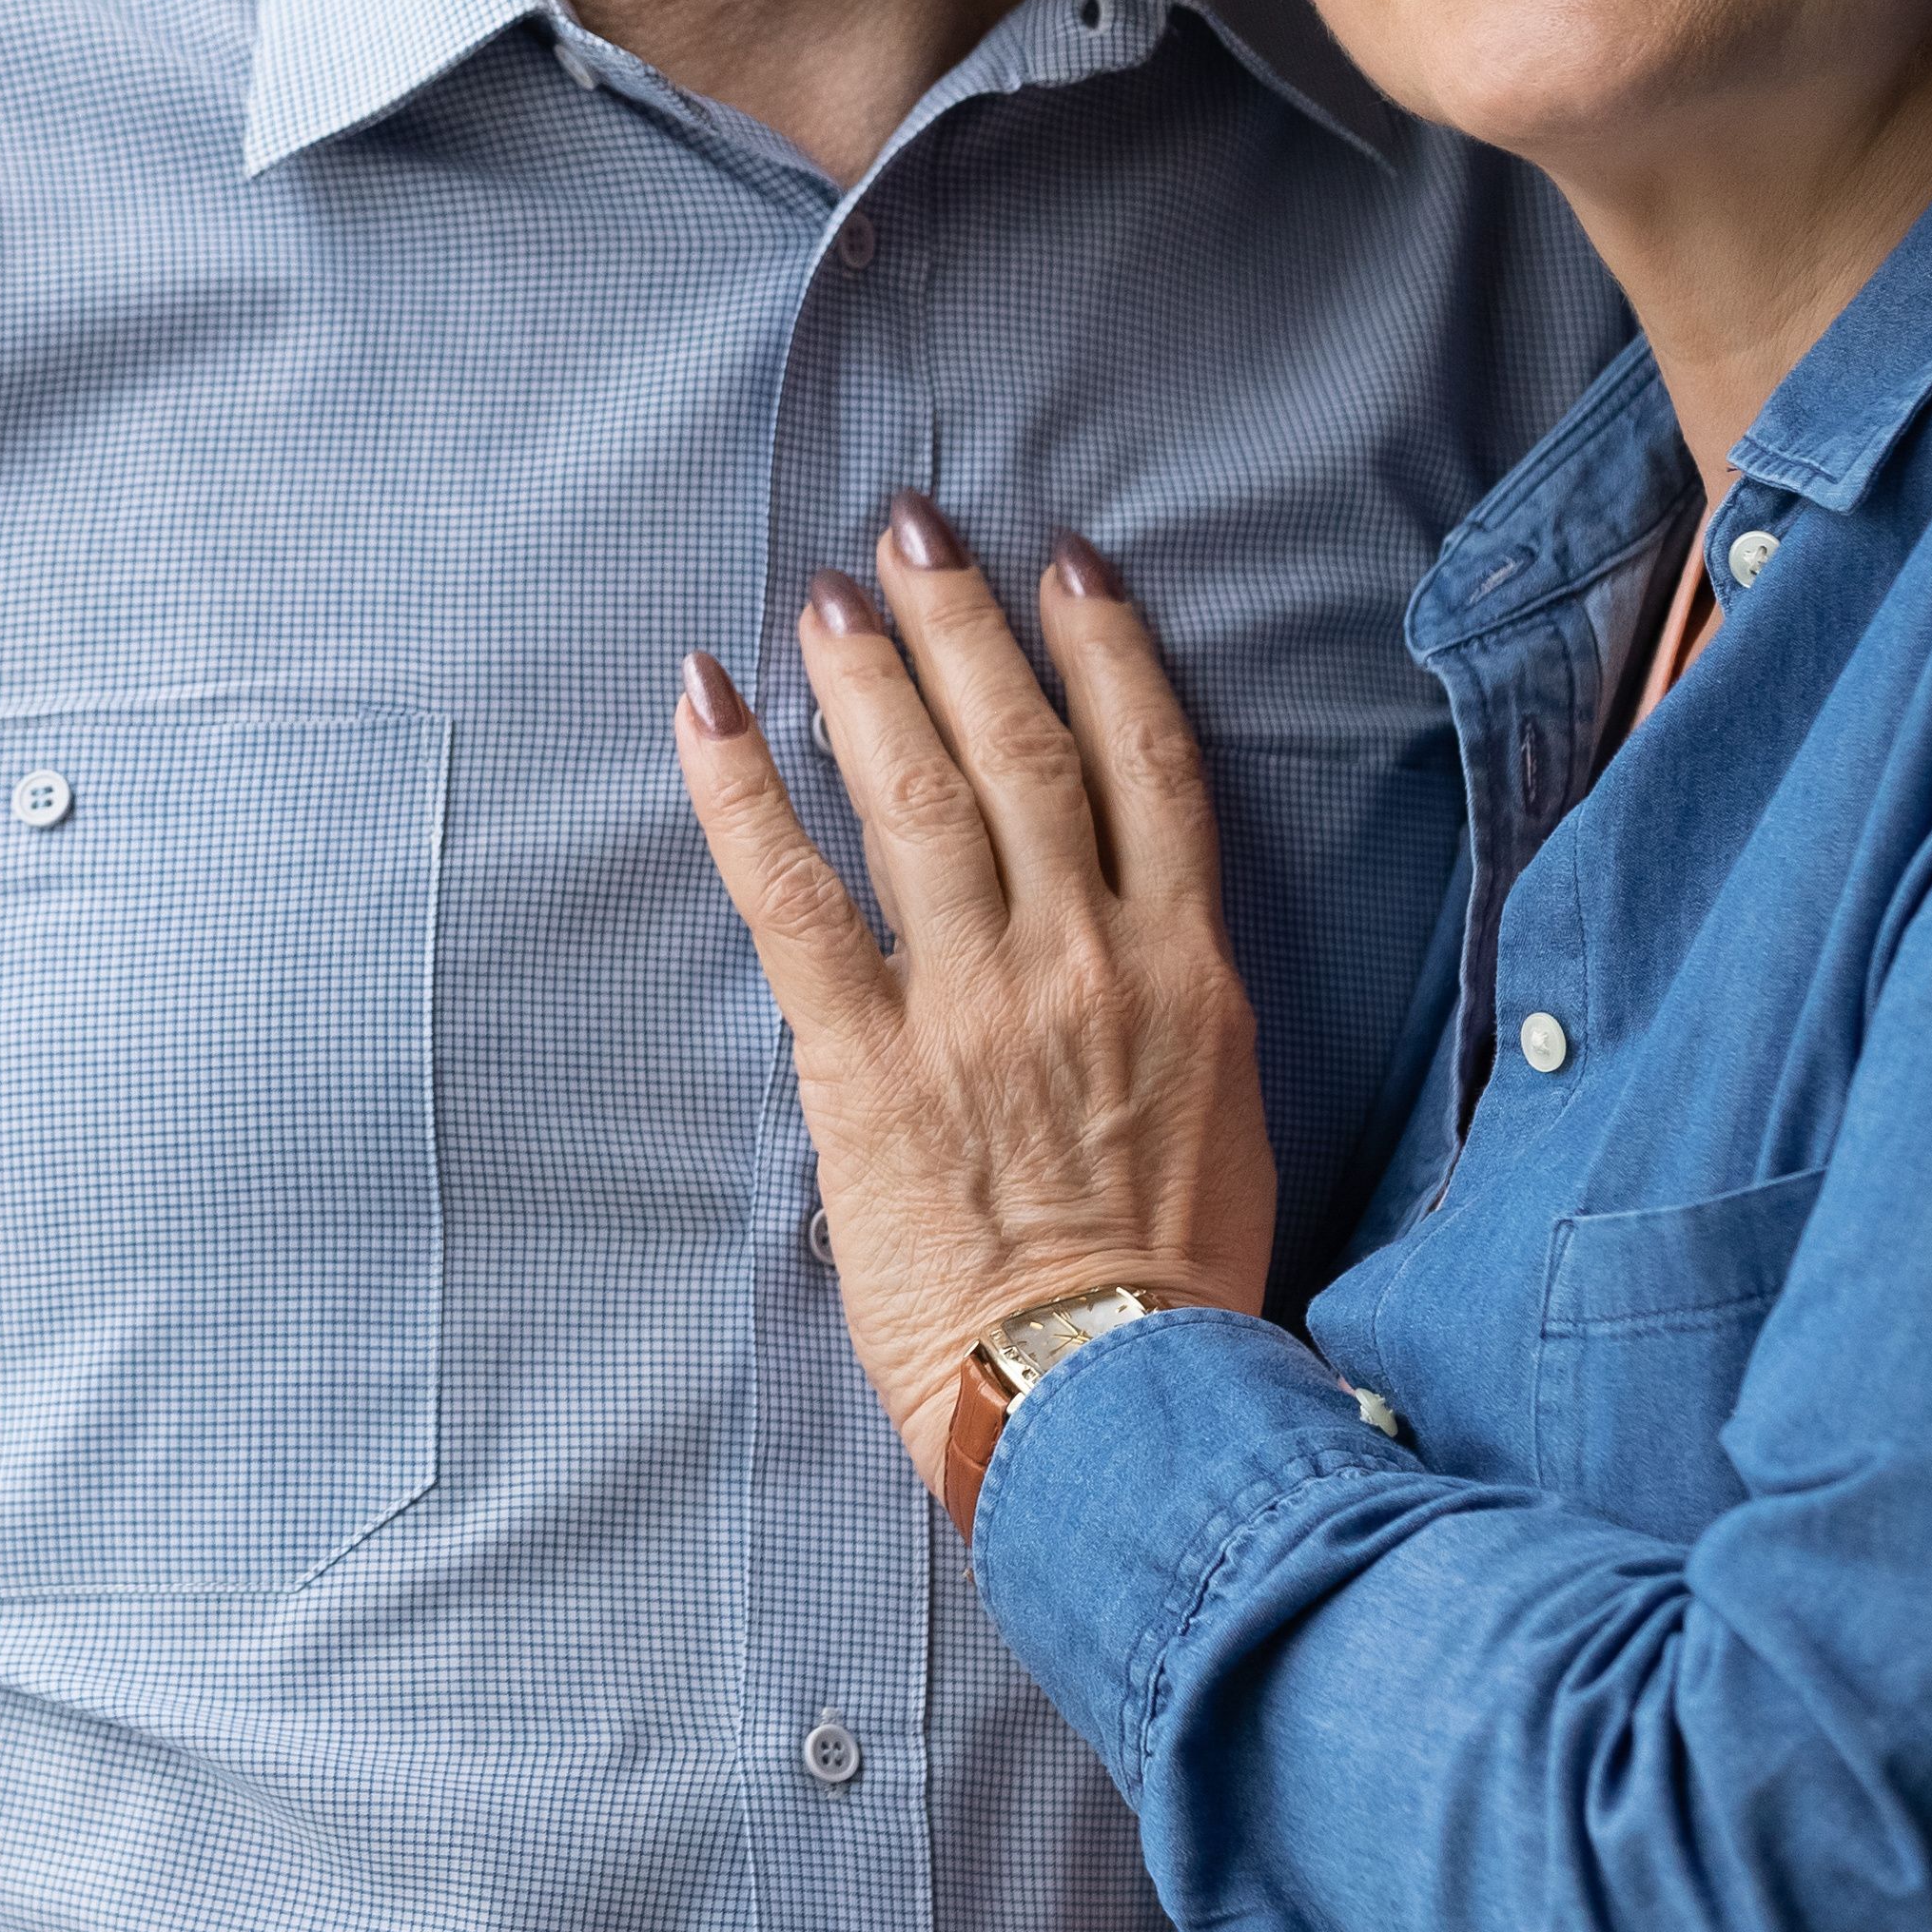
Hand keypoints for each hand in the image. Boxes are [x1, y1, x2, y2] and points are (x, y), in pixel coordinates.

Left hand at [675, 497, 1276, 1521]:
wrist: (1117, 1399)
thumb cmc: (1176, 1293)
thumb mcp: (1221, 1121)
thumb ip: (1168, 1020)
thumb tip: (1116, 966)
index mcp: (1186, 971)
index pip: (1152, 766)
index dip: (1108, 651)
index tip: (1068, 568)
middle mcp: (1084, 956)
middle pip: (1024, 744)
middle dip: (966, 624)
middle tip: (914, 533)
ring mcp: (975, 1000)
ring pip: (917, 790)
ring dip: (866, 674)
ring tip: (828, 594)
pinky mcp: (871, 1061)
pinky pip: (793, 893)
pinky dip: (744, 788)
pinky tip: (710, 705)